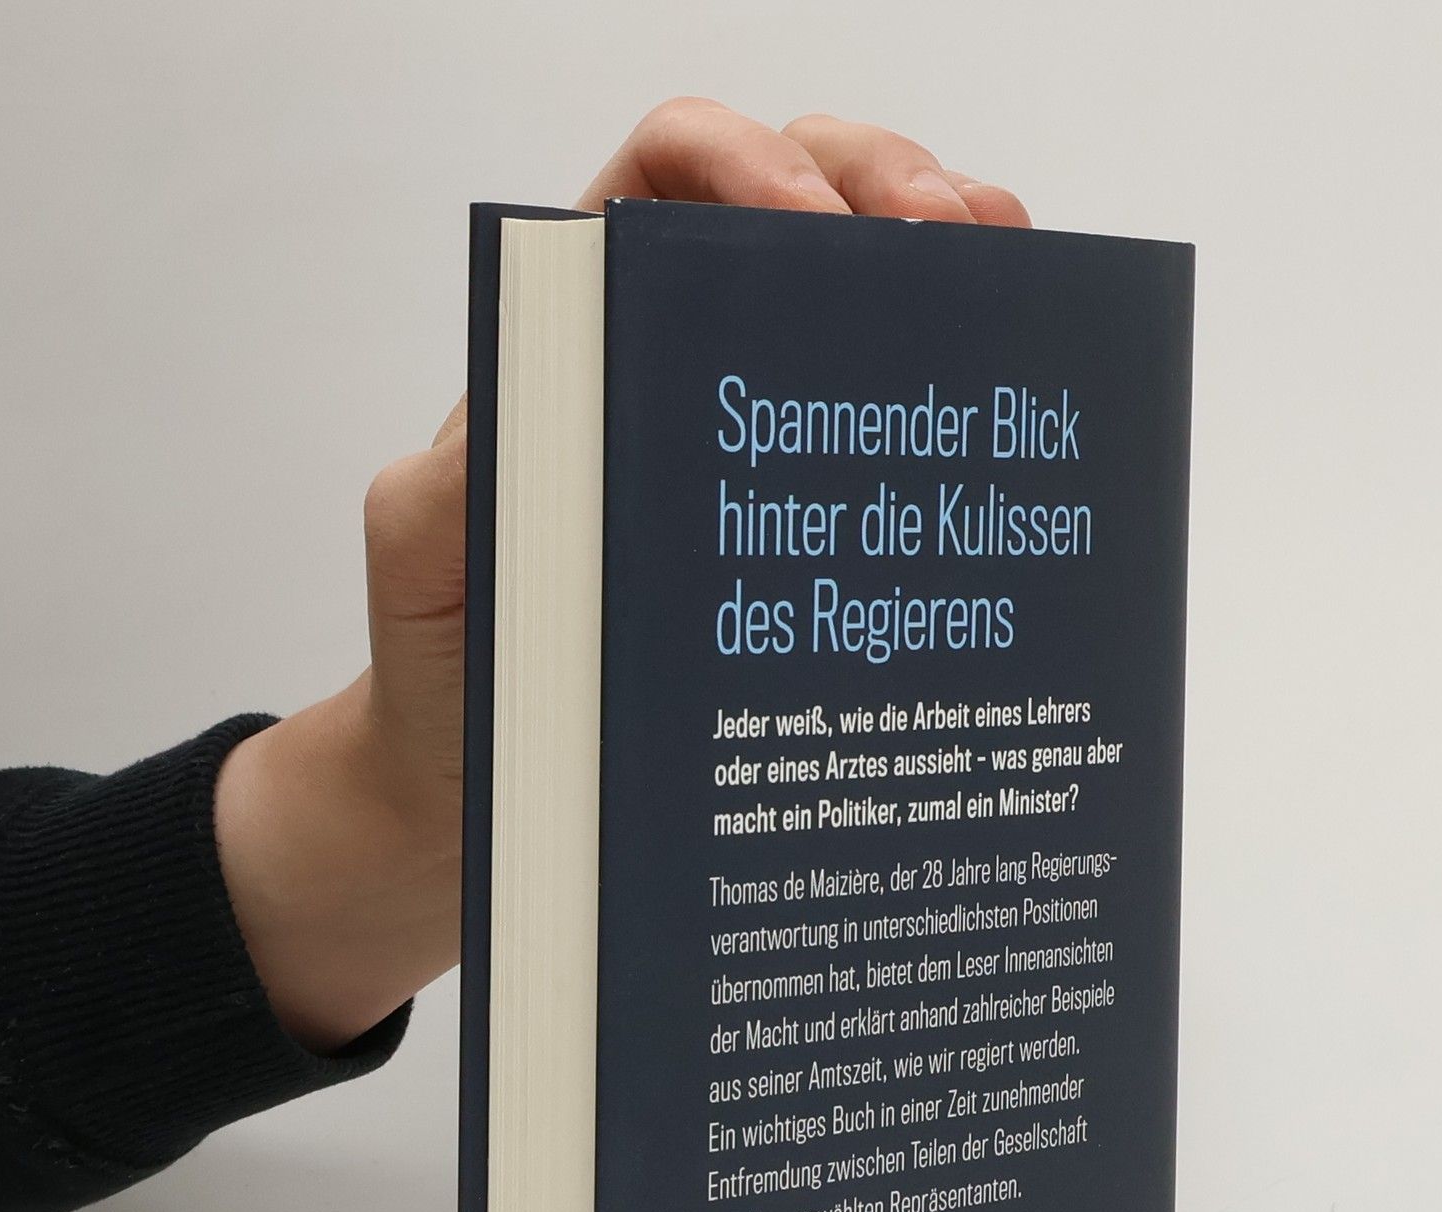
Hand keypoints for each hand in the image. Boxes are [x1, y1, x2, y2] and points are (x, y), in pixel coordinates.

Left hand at [214, 101, 1029, 1051]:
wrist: (499, 818)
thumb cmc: (454, 687)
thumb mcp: (430, 574)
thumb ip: (457, 485)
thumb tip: (544, 412)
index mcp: (584, 348)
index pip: (668, 182)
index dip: (748, 162)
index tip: (813, 227)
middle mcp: (679, 375)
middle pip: (798, 207)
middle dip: (888, 190)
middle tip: (956, 249)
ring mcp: (759, 456)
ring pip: (867, 307)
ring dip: (950, 277)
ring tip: (1011, 303)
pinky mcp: (816, 541)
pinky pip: (895, 447)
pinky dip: (961, 406)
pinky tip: (1009, 423)